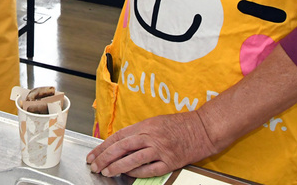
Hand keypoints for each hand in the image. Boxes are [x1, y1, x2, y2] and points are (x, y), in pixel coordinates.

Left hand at [86, 111, 215, 177]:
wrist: (203, 129)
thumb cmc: (180, 124)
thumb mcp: (155, 122)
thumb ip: (139, 131)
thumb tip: (121, 142)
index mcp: (145, 125)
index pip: (118, 136)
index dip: (103, 146)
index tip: (93, 154)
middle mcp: (151, 136)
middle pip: (121, 148)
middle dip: (105, 158)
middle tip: (94, 165)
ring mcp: (160, 150)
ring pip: (132, 159)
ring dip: (116, 167)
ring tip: (106, 172)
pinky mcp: (170, 162)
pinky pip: (149, 169)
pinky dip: (136, 173)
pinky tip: (127, 174)